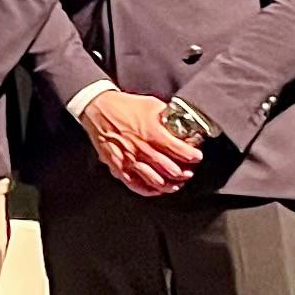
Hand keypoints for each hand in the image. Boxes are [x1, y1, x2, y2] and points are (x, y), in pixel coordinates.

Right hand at [81, 88, 201, 197]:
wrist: (98, 109)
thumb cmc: (124, 106)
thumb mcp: (151, 104)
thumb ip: (168, 116)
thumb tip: (184, 123)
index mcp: (153, 133)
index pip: (181, 151)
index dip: (193, 156)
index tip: (197, 156)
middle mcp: (143, 149)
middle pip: (172, 170)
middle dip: (185, 173)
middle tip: (189, 171)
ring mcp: (130, 160)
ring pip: (156, 181)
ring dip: (170, 184)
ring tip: (177, 183)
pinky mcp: (118, 166)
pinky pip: (136, 185)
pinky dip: (149, 190)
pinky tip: (156, 189)